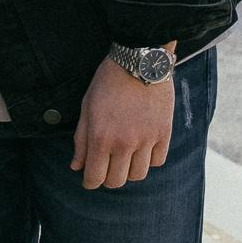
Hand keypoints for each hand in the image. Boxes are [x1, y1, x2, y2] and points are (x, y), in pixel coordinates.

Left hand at [70, 56, 174, 191]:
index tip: (90, 178)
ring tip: (126, 156)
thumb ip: (81, 140)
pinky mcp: (164, 133)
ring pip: (138, 175)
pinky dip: (150, 159)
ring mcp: (146, 139)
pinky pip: (158, 161)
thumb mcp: (87, 107)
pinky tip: (143, 147)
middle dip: (108, 178)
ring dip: (129, 170)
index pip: (95, 178)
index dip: (90, 182)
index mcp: (101, 137)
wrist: (140, 60)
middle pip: (117, 181)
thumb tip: (77, 166)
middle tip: (107, 166)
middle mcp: (124, 143)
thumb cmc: (108, 82)